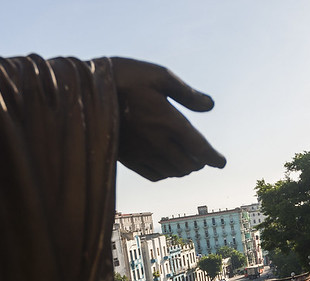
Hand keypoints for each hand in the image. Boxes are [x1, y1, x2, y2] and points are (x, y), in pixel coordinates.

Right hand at [111, 58, 225, 180]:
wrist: (87, 91)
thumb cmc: (127, 77)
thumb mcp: (160, 75)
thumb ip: (187, 94)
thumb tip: (209, 106)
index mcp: (170, 121)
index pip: (200, 148)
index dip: (214, 158)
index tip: (221, 162)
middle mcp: (158, 142)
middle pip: (189, 164)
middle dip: (200, 162)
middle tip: (203, 157)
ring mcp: (142, 153)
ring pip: (172, 172)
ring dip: (183, 169)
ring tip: (186, 161)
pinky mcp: (127, 158)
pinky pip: (153, 176)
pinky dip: (165, 174)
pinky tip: (166, 166)